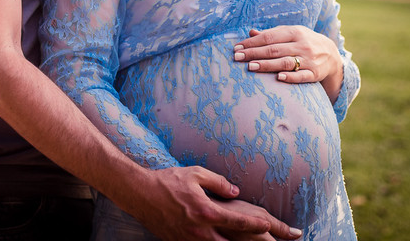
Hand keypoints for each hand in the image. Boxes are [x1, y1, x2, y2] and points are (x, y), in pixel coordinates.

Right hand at [122, 166, 298, 240]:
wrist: (140, 194)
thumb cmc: (168, 181)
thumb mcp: (195, 174)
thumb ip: (219, 183)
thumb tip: (236, 191)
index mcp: (206, 212)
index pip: (238, 221)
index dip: (256, 225)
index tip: (269, 225)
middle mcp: (200, 230)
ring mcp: (189, 240)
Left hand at [233, 26, 339, 84]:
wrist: (331, 54)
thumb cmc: (304, 42)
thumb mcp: (291, 33)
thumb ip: (271, 34)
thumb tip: (250, 32)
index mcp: (294, 32)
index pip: (269, 37)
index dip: (252, 42)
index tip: (237, 48)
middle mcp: (302, 44)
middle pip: (274, 49)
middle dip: (254, 53)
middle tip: (237, 58)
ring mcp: (309, 59)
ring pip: (285, 62)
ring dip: (267, 65)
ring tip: (250, 67)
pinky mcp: (315, 73)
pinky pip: (302, 76)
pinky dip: (291, 77)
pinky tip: (278, 78)